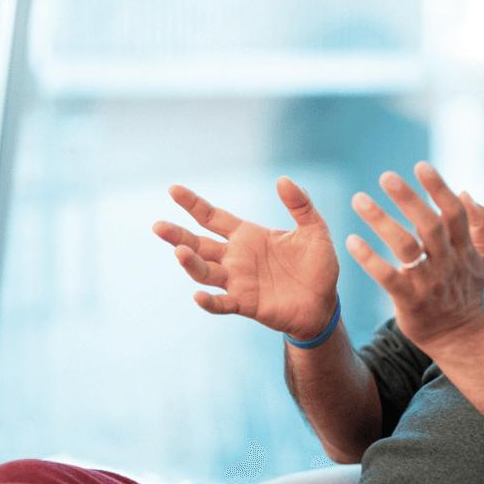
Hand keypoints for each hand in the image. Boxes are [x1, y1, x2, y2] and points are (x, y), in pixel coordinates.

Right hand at [152, 177, 339, 337]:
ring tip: (180, 252)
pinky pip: (222, 303)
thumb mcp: (314, 230)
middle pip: (199, 244)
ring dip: (191, 264)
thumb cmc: (317, 266)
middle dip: (178, 235)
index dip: (193, 204)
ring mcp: (238, 282)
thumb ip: (300, 205)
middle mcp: (236, 258)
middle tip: (158, 226)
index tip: (173, 190)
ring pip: (205, 272)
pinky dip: (209, 302)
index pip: (212, 217)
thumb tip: (283, 179)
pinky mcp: (246, 304)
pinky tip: (198, 296)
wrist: (325, 303)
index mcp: (247, 236)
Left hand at [346, 162, 483, 349]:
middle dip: (409, 199)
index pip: (454, 213)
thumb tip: (466, 191)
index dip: (438, 189)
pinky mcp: (408, 300)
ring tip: (360, 200)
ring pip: (405, 247)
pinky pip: (387, 276)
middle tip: (386, 176)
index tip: (420, 166)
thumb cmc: (467, 292)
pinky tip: (352, 240)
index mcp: (464, 250)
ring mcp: (428, 282)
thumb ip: (482, 224)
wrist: (460, 337)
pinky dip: (369, 258)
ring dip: (382, 221)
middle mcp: (447, 263)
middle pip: (429, 225)